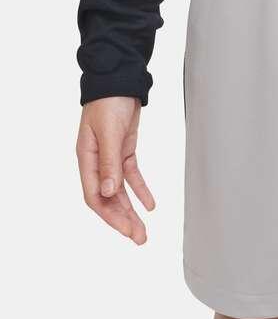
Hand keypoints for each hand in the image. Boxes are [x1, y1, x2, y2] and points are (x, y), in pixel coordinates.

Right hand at [76, 96, 154, 244]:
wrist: (119, 80)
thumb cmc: (109, 102)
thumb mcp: (109, 132)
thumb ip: (109, 163)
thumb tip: (110, 192)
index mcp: (86, 159)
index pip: (95, 196)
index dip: (110, 215)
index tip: (126, 230)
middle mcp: (96, 162)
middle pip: (108, 199)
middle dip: (122, 220)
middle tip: (139, 238)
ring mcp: (110, 158)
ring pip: (120, 192)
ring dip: (131, 211)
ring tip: (143, 230)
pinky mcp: (123, 152)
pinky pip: (131, 176)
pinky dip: (140, 190)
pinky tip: (150, 205)